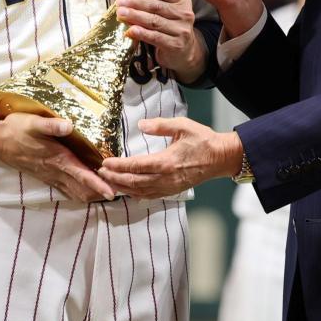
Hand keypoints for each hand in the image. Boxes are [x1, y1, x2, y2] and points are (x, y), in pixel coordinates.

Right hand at [0, 111, 115, 202]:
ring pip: (75, 192)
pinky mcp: (46, 177)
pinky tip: (89, 189)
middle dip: (101, 192)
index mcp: (57, 159)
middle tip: (121, 191)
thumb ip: (51, 126)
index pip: (82, 175)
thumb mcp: (33, 122)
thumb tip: (69, 125)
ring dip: (92, 194)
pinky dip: (81, 191)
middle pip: (83, 189)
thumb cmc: (16, 129)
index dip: (98, 184)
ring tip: (111, 191)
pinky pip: (67, 190)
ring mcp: (50, 177)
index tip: (114, 192)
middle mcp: (55, 171)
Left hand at [98, 117, 242, 197]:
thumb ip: (160, 125)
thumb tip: (141, 124)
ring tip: (108, 182)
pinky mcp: (173, 191)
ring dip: (122, 188)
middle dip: (115, 178)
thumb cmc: (202, 140)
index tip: (104, 163)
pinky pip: (150, 196)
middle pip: (134, 182)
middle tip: (100, 173)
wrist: (220, 158)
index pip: (136, 166)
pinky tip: (127, 191)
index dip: (118, 166)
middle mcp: (166, 178)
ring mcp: (169, 187)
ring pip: (140, 191)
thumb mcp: (182, 126)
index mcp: (166, 161)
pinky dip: (135, 194)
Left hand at [113, 0, 206, 82]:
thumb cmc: (166, 25)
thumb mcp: (157, 9)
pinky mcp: (176, 44)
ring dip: (136, 17)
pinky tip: (131, 30)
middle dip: (136, 3)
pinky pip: (156, 37)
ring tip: (121, 14)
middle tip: (120, 3)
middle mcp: (185, 13)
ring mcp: (181, 30)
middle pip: (157, 6)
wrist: (182, 51)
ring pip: (155, 21)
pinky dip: (143, 33)